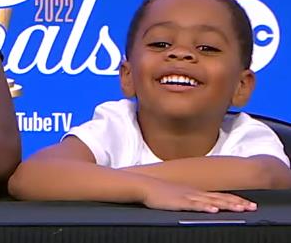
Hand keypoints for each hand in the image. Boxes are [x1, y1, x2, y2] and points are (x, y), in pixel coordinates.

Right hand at [141, 178, 255, 212]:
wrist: (142, 185)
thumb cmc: (158, 192)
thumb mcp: (178, 194)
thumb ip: (189, 199)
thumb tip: (200, 204)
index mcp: (195, 192)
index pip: (220, 195)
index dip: (235, 199)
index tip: (248, 204)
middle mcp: (195, 193)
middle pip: (220, 198)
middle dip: (237, 203)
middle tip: (252, 207)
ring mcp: (187, 197)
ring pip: (211, 201)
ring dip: (226, 204)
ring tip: (240, 209)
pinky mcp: (178, 202)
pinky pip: (194, 205)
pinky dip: (205, 207)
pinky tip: (213, 209)